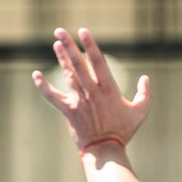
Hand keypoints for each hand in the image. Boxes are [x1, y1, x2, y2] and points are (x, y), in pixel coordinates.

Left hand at [32, 27, 151, 151]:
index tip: (83, 31)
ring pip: (68, 75)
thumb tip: (145, 78)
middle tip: (60, 31)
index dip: (90, 45)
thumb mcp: (140, 112)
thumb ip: (145, 94)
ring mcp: (79, 101)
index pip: (98, 61)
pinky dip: (43, 86)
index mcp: (109, 89)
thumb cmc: (123, 131)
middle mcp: (92, 91)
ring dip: (61, 58)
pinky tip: (35, 75)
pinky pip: (52, 97)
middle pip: (78, 64)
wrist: (105, 150)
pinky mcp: (68, 111)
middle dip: (69, 46)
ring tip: (56, 43)